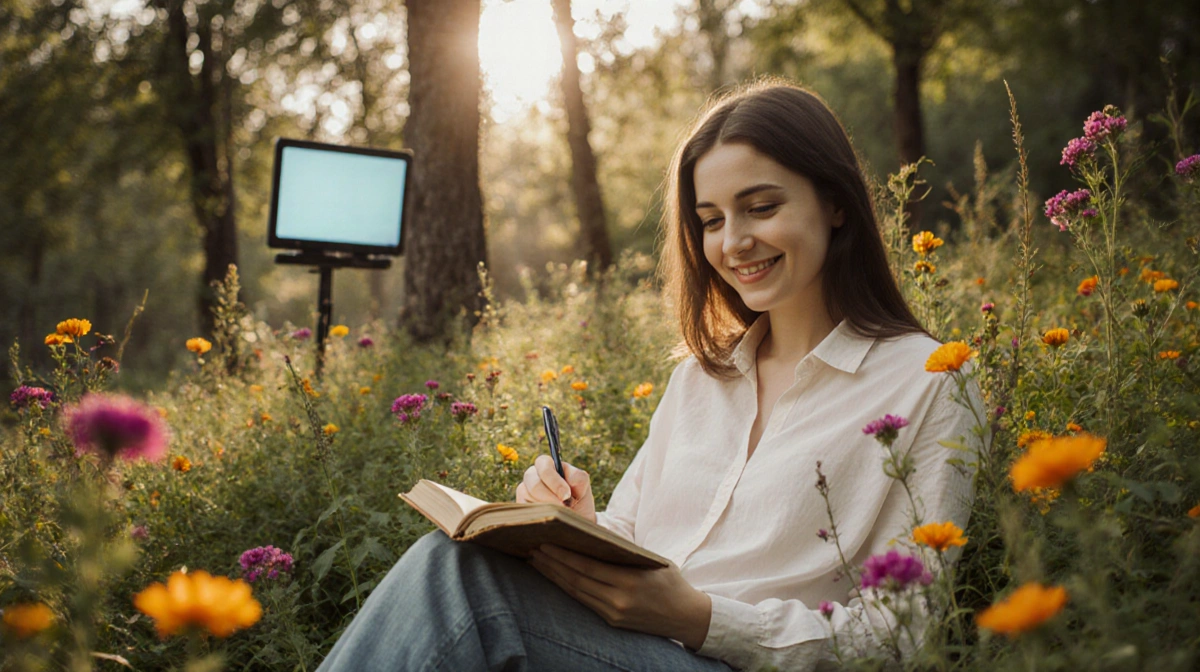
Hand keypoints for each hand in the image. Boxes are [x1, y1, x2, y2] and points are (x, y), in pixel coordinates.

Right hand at [515, 455, 595, 523]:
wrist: (576, 519)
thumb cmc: (578, 498)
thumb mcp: (583, 486)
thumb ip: (578, 477)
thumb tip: (569, 480)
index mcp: (546, 465)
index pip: (543, 464)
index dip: (554, 481)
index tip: (566, 495)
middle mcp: (532, 476)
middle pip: (534, 484)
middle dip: (550, 498)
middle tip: (564, 508)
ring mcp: (524, 492)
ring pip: (530, 500)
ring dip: (547, 508)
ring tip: (560, 514)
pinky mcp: (521, 507)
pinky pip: (526, 512)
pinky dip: (540, 517)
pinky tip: (550, 519)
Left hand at [527, 544, 711, 650]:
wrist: (686, 617)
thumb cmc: (670, 581)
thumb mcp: (650, 560)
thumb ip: (623, 551)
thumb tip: (592, 534)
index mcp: (630, 582)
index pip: (588, 567)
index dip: (563, 556)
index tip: (545, 543)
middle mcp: (618, 601)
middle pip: (576, 580)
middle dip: (552, 564)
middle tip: (533, 549)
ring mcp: (614, 614)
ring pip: (576, 593)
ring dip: (554, 576)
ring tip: (537, 562)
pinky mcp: (612, 621)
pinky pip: (584, 602)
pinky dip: (567, 588)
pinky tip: (556, 577)